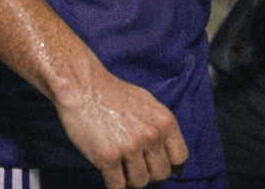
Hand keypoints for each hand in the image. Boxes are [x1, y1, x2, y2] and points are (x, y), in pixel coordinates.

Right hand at [55, 63, 188, 188]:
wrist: (84, 87)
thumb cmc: (114, 93)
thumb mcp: (148, 103)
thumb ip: (159, 125)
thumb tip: (167, 147)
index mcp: (165, 122)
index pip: (180, 157)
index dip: (168, 163)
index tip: (156, 163)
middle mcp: (152, 136)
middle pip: (161, 173)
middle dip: (149, 172)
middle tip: (136, 166)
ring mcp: (131, 147)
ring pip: (140, 182)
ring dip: (131, 180)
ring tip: (122, 169)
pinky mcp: (108, 157)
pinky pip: (117, 186)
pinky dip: (114, 184)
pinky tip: (109, 172)